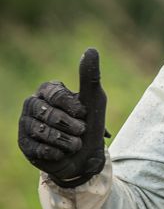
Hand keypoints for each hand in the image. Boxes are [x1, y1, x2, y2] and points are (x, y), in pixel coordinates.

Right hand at [18, 48, 107, 186]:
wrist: (86, 158)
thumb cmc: (88, 126)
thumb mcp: (94, 101)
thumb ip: (90, 77)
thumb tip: (91, 50)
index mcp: (48, 91)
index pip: (54, 93)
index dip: (71, 106)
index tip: (83, 114)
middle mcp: (33, 104)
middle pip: (46, 113)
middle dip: (69, 126)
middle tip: (81, 132)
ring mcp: (26, 124)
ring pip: (40, 131)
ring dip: (64, 141)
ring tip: (74, 144)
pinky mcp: (24, 144)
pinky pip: (36, 148)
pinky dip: (54, 153)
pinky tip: (61, 153)